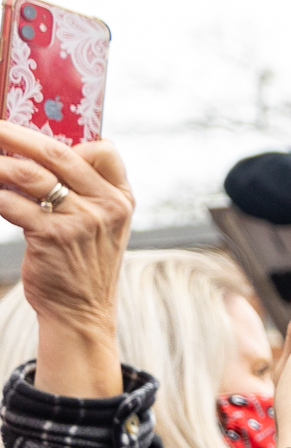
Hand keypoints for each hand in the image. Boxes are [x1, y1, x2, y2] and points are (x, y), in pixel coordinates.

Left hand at [0, 122, 132, 397]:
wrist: (81, 311)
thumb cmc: (83, 265)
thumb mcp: (101, 226)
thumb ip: (85, 193)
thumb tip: (38, 157)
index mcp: (121, 198)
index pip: (104, 151)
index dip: (71, 139)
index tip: (41, 135)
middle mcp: (106, 205)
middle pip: (57, 153)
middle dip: (18, 135)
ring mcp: (80, 220)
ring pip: (29, 175)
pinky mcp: (51, 236)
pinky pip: (12, 203)